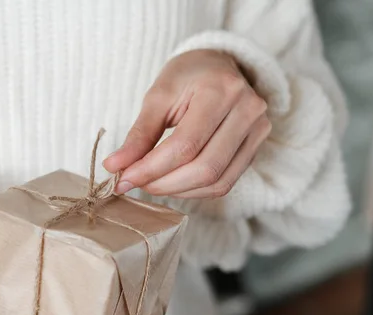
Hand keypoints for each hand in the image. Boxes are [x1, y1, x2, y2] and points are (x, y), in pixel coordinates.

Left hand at [103, 49, 270, 197]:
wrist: (218, 65)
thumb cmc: (186, 77)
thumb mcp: (157, 97)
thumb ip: (138, 135)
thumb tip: (115, 166)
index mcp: (220, 90)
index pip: (185, 145)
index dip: (151, 168)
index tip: (123, 179)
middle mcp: (247, 110)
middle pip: (204, 168)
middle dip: (163, 184)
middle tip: (134, 183)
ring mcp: (258, 130)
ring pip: (217, 181)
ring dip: (178, 191)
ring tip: (151, 184)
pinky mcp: (256, 146)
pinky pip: (225, 182)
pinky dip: (195, 191)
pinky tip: (174, 184)